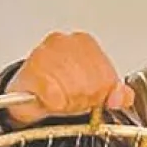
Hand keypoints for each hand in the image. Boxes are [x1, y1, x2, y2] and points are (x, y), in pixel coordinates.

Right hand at [5, 31, 134, 126]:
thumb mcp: (94, 90)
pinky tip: (52, 102)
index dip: (101, 94)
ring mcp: (45, 54)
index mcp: (85, 44)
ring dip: (70, 103)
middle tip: (74, 101)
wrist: (25, 95)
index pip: (107, 76)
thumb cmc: (60, 89)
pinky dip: (54, 103)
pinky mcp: (31, 71)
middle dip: (85, 99)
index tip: (92, 99)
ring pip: (74, 89)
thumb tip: (122, 97)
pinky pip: (52, 94)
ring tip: (62, 101)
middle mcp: (65, 43)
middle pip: (92, 84)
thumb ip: (115, 92)